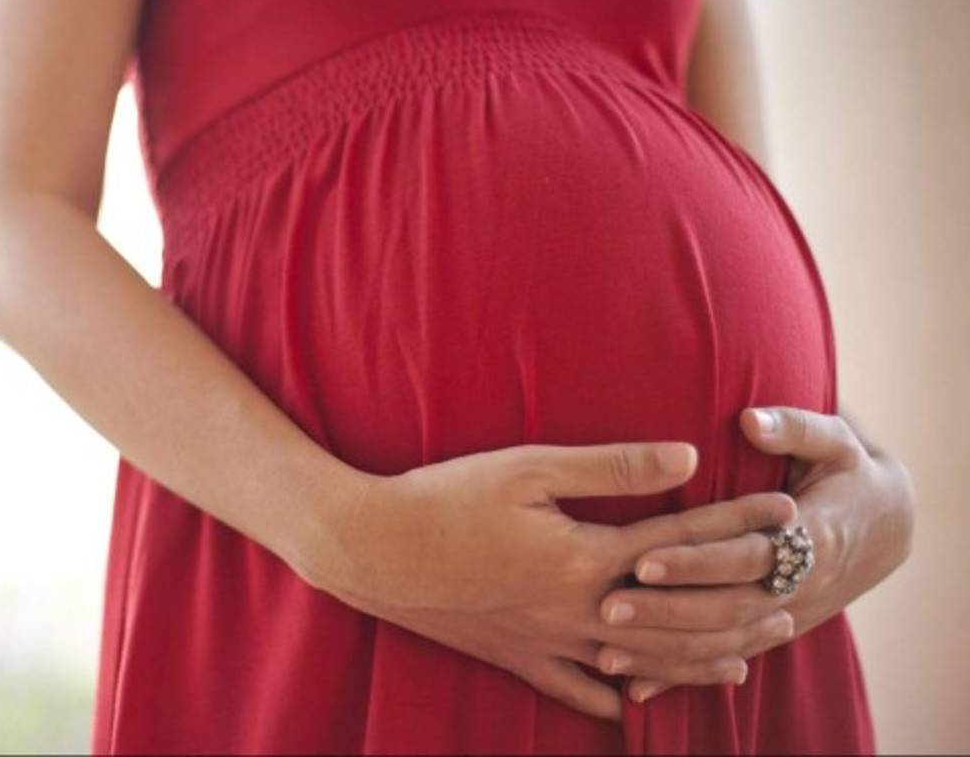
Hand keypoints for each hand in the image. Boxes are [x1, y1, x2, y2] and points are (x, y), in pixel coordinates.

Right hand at [303, 440, 796, 720]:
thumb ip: (610, 468)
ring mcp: (548, 641)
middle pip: (680, 614)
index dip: (738, 524)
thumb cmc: (446, 498)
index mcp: (586, 556)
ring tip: (747, 657)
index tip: (784, 512)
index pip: (683, 539)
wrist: (373, 549)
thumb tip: (685, 459)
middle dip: (741, 604)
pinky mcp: (515, 655)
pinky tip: (633, 704)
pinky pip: (575, 687)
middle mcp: (579, 608)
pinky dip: (613, 695)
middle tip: (790, 595)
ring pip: (642, 661)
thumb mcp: (527, 468)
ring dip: (700, 658)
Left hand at [592, 406, 915, 703]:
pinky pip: (725, 661)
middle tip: (607, 608)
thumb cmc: (849, 472)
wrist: (886, 526)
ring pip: (723, 646)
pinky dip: (682, 676)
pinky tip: (637, 690)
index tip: (643, 558)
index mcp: (810, 538)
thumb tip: (750, 419)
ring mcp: (785, 616)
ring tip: (607, 652)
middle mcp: (797, 587)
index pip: (745, 555)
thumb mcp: (836, 442)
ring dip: (667, 653)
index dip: (696, 561)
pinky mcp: (771, 632)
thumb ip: (794, 428)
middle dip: (666, 612)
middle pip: (727, 609)